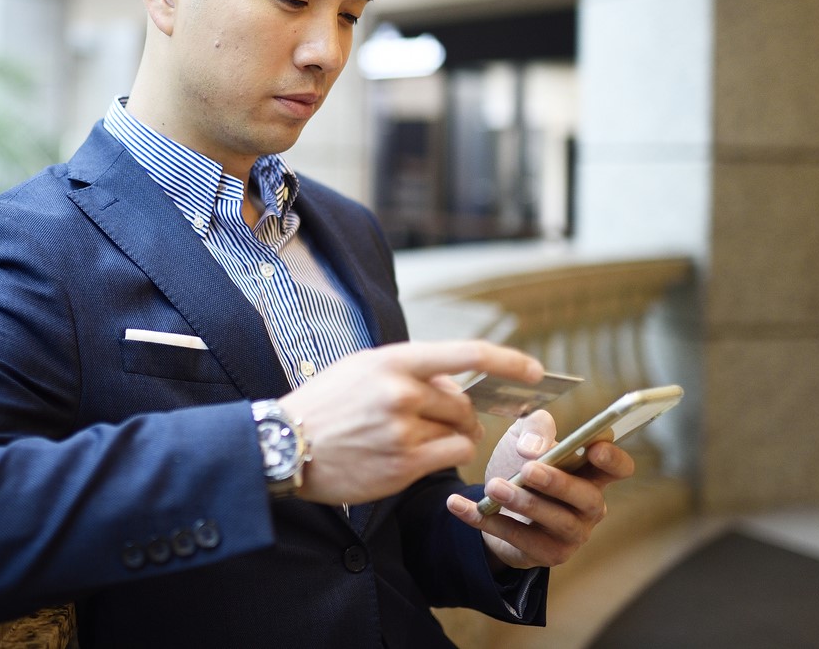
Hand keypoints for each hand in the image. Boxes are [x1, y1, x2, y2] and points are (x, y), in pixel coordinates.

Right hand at [279, 340, 542, 504]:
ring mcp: (403, 430)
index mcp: (391, 361)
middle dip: (463, 413)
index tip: (534, 370)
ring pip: (461, 431)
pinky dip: (449, 455)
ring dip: (455, 436)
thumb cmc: (323, 404)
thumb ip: (406, 370)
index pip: (464, 353)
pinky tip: (425, 456)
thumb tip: (451, 380)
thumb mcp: (360, 369)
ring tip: (426, 439)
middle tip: (448, 421)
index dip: (506, 361)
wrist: (285, 444)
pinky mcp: (403, 464)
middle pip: (463, 401)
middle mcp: (400, 392)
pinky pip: (452, 456)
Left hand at [445, 410, 636, 569]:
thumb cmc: (521, 463)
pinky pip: (516, 539)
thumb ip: (534, 429)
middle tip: (528, 469)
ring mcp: (570, 534)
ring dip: (524, 504)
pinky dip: (485, 521)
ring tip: (494, 487)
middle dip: (558, 483)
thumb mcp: (525, 436)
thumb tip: (534, 449)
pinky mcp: (544, 554)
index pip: (618, 468)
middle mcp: (589, 506)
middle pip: (587, 498)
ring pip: (556, 522)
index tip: (594, 448)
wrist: (496, 502)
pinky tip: (458, 505)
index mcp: (591, 473)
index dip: (613, 460)